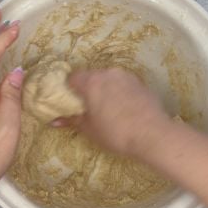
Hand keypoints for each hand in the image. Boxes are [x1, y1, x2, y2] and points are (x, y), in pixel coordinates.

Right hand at [67, 69, 207, 207]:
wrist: (153, 134)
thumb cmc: (116, 133)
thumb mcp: (90, 129)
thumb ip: (72, 120)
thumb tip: (53, 121)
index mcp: (91, 82)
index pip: (72, 77)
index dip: (68, 89)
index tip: (70, 102)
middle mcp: (108, 73)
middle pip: (91, 76)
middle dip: (87, 89)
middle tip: (87, 107)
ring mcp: (127, 76)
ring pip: (109, 79)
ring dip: (104, 89)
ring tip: (107, 109)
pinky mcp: (141, 83)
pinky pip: (123, 84)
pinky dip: (120, 92)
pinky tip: (124, 109)